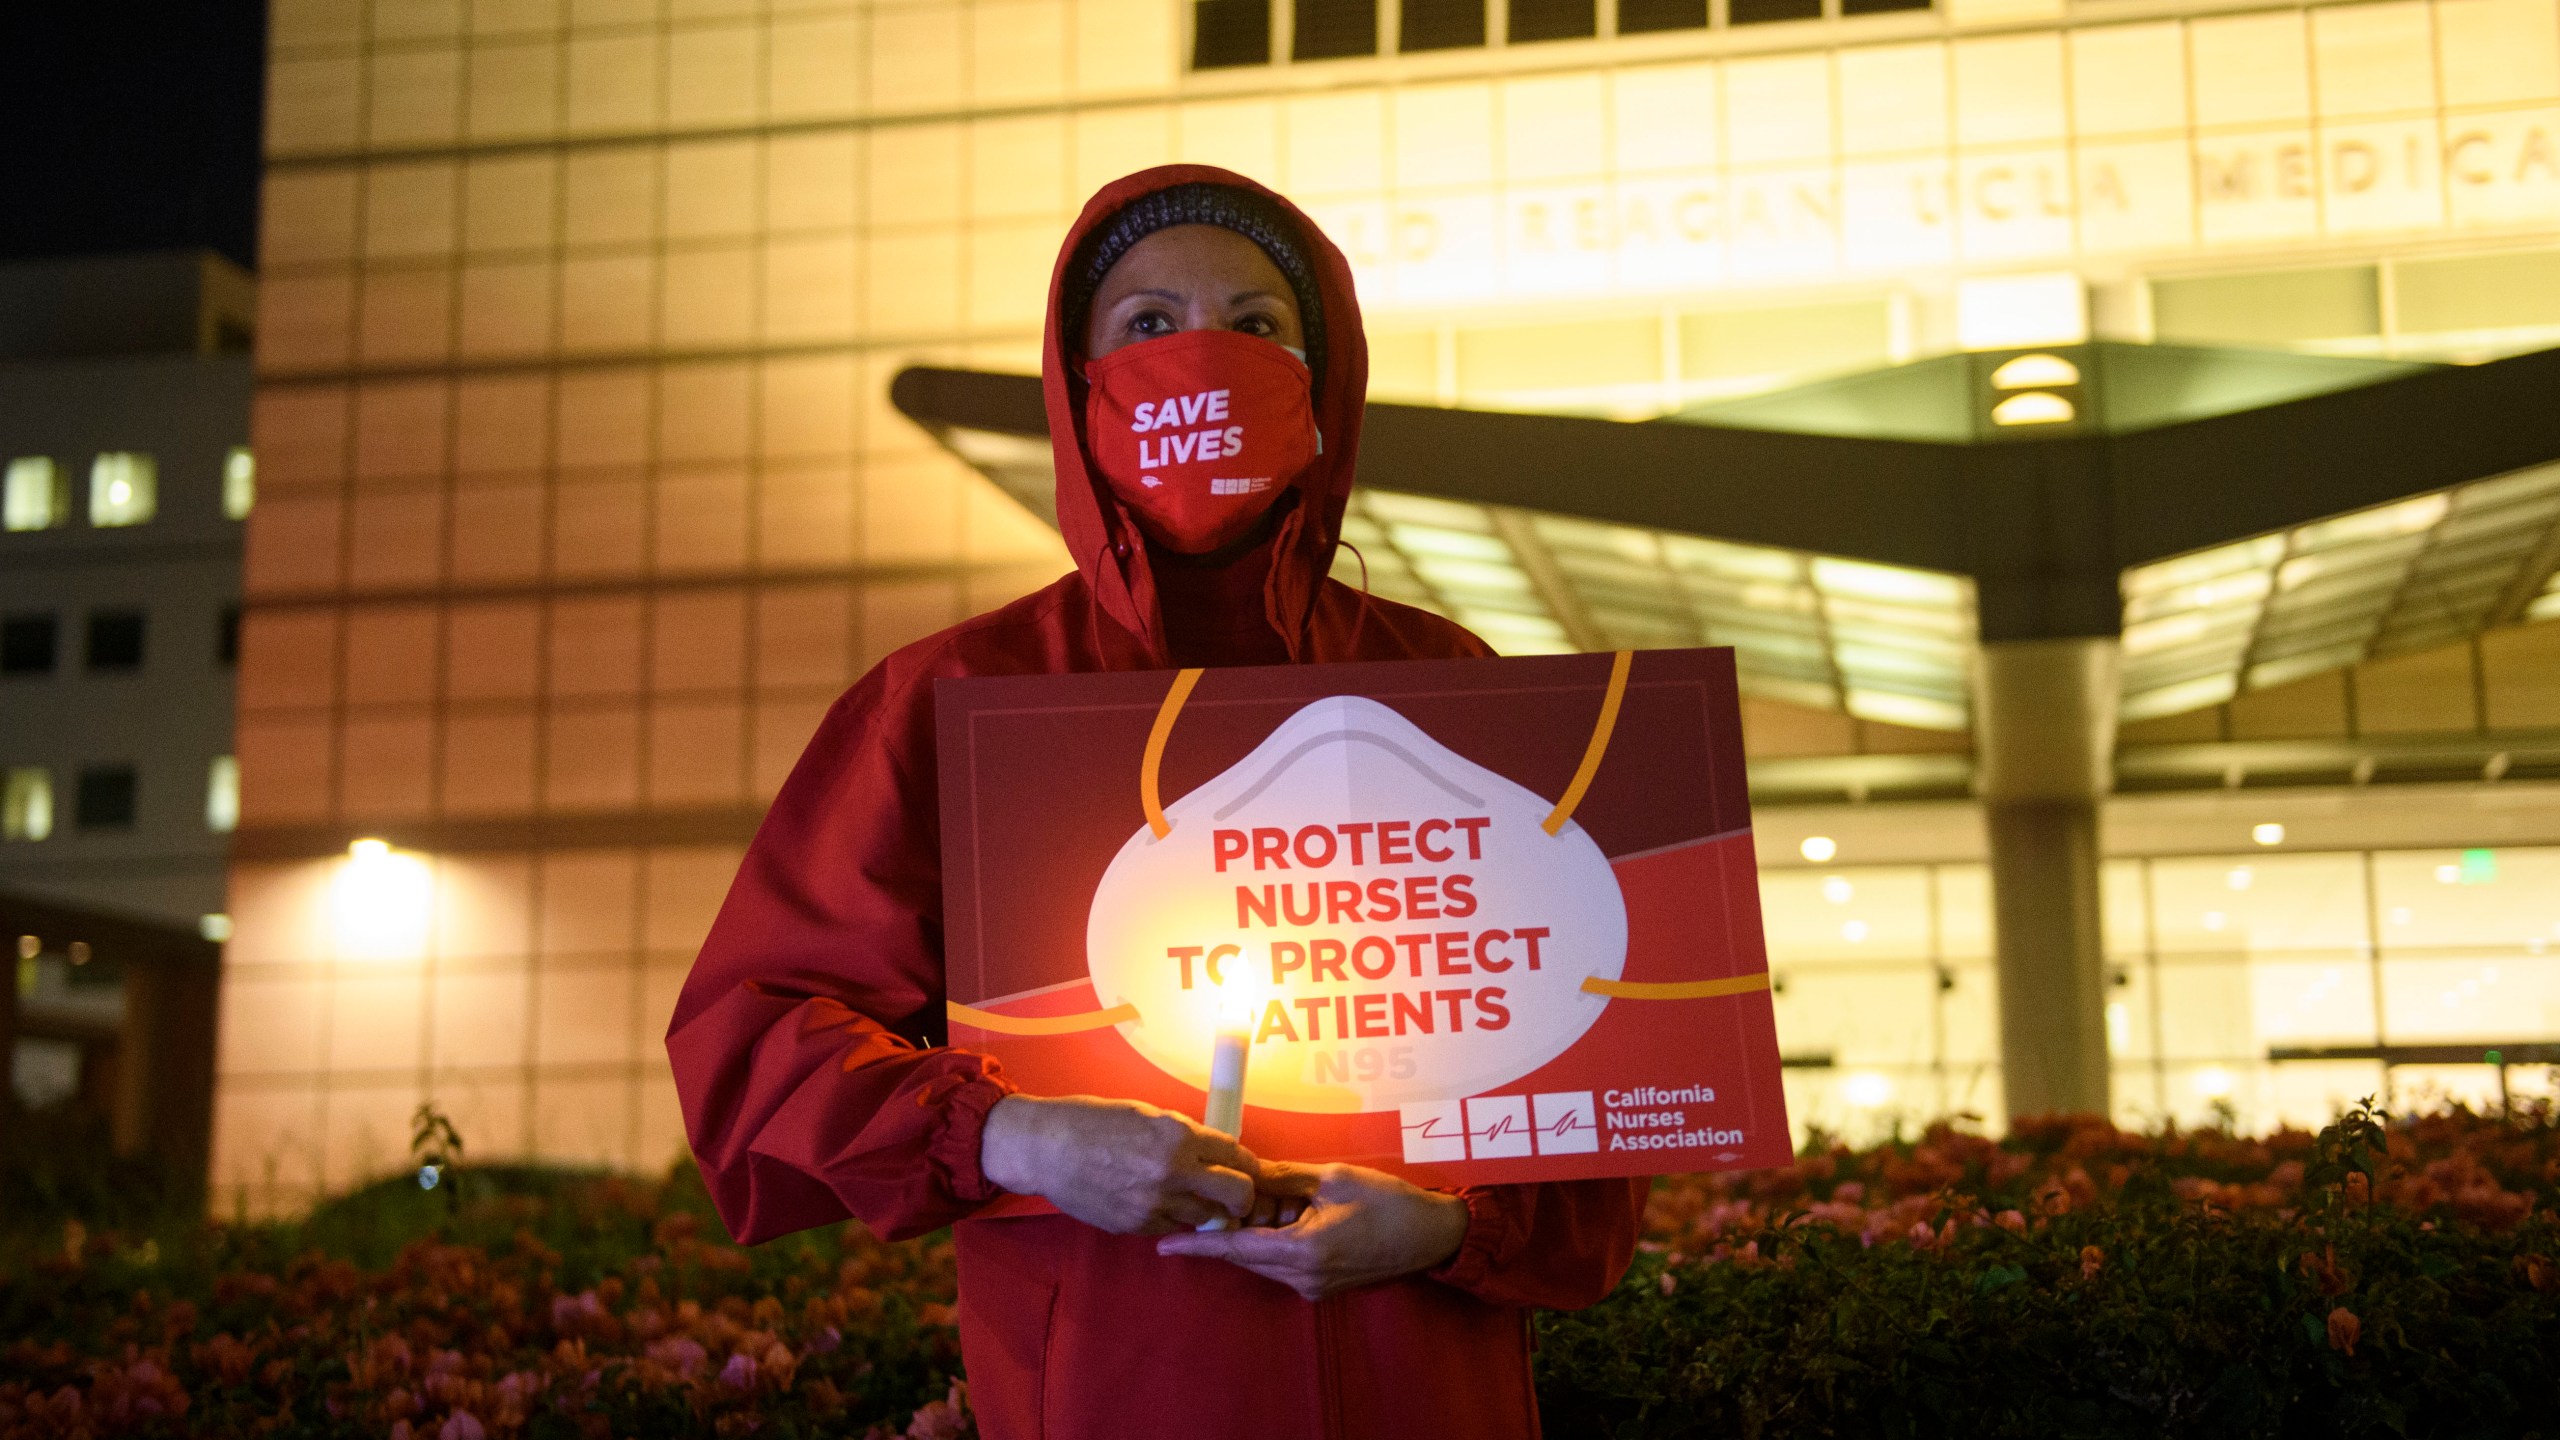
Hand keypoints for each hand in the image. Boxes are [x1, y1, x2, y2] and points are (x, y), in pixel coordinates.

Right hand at [980, 1094, 1267, 1234]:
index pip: (1237, 1156)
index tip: (1247, 1169)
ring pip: (1205, 1217)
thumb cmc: (1093, 1121)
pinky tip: (1153, 1202)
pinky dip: (1170, 1218)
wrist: (1047, 1148)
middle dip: (1243, 1197)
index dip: (1247, 1164)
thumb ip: (1184, 1135)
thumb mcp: (1147, 1115)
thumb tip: (1212, 1152)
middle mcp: (1173, 1172)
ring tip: (1188, 1197)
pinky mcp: (1136, 1226)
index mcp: (1178, 1136)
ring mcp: (1155, 1204)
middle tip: (1235, 1196)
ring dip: (1205, 1209)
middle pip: (1237, 1194)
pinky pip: (1170, 1227)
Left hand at [1153, 1162, 1469, 1300]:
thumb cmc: (1388, 1203)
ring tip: (1270, 1199)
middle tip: (1219, 1198)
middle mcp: (1302, 1278)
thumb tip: (1244, 1172)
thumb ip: (1283, 1177)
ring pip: (1264, 1259)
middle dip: (1229, 1228)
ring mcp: (1313, 1287)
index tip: (1163, 1246)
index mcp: (1302, 1251)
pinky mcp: (1323, 1285)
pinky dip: (1276, 1240)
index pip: (1235, 1249)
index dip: (1197, 1246)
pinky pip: (1283, 1263)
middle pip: (1246, 1255)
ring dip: (1257, 1232)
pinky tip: (1289, 1214)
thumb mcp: (1332, 1178)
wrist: (1432, 1235)